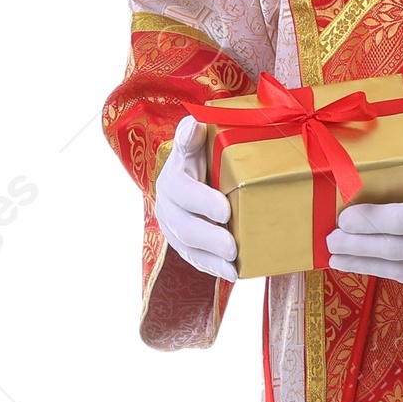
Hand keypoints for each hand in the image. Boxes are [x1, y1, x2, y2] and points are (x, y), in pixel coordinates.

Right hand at [155, 116, 237, 281]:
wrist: (194, 174)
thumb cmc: (203, 154)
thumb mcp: (197, 141)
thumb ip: (193, 136)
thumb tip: (193, 126)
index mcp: (173, 178)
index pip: (183, 190)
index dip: (202, 202)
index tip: (225, 211)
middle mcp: (168, 205)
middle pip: (185, 225)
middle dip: (209, 237)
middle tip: (232, 246)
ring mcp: (174, 227)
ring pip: (189, 247)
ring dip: (211, 259)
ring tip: (234, 266)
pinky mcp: (184, 244)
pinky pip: (196, 260)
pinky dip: (213, 268)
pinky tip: (233, 274)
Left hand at [323, 147, 402, 284]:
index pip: (399, 222)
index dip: (369, 221)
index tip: (344, 217)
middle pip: (392, 250)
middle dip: (357, 247)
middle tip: (330, 242)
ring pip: (397, 269)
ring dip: (364, 265)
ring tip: (337, 260)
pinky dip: (384, 272)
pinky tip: (365, 267)